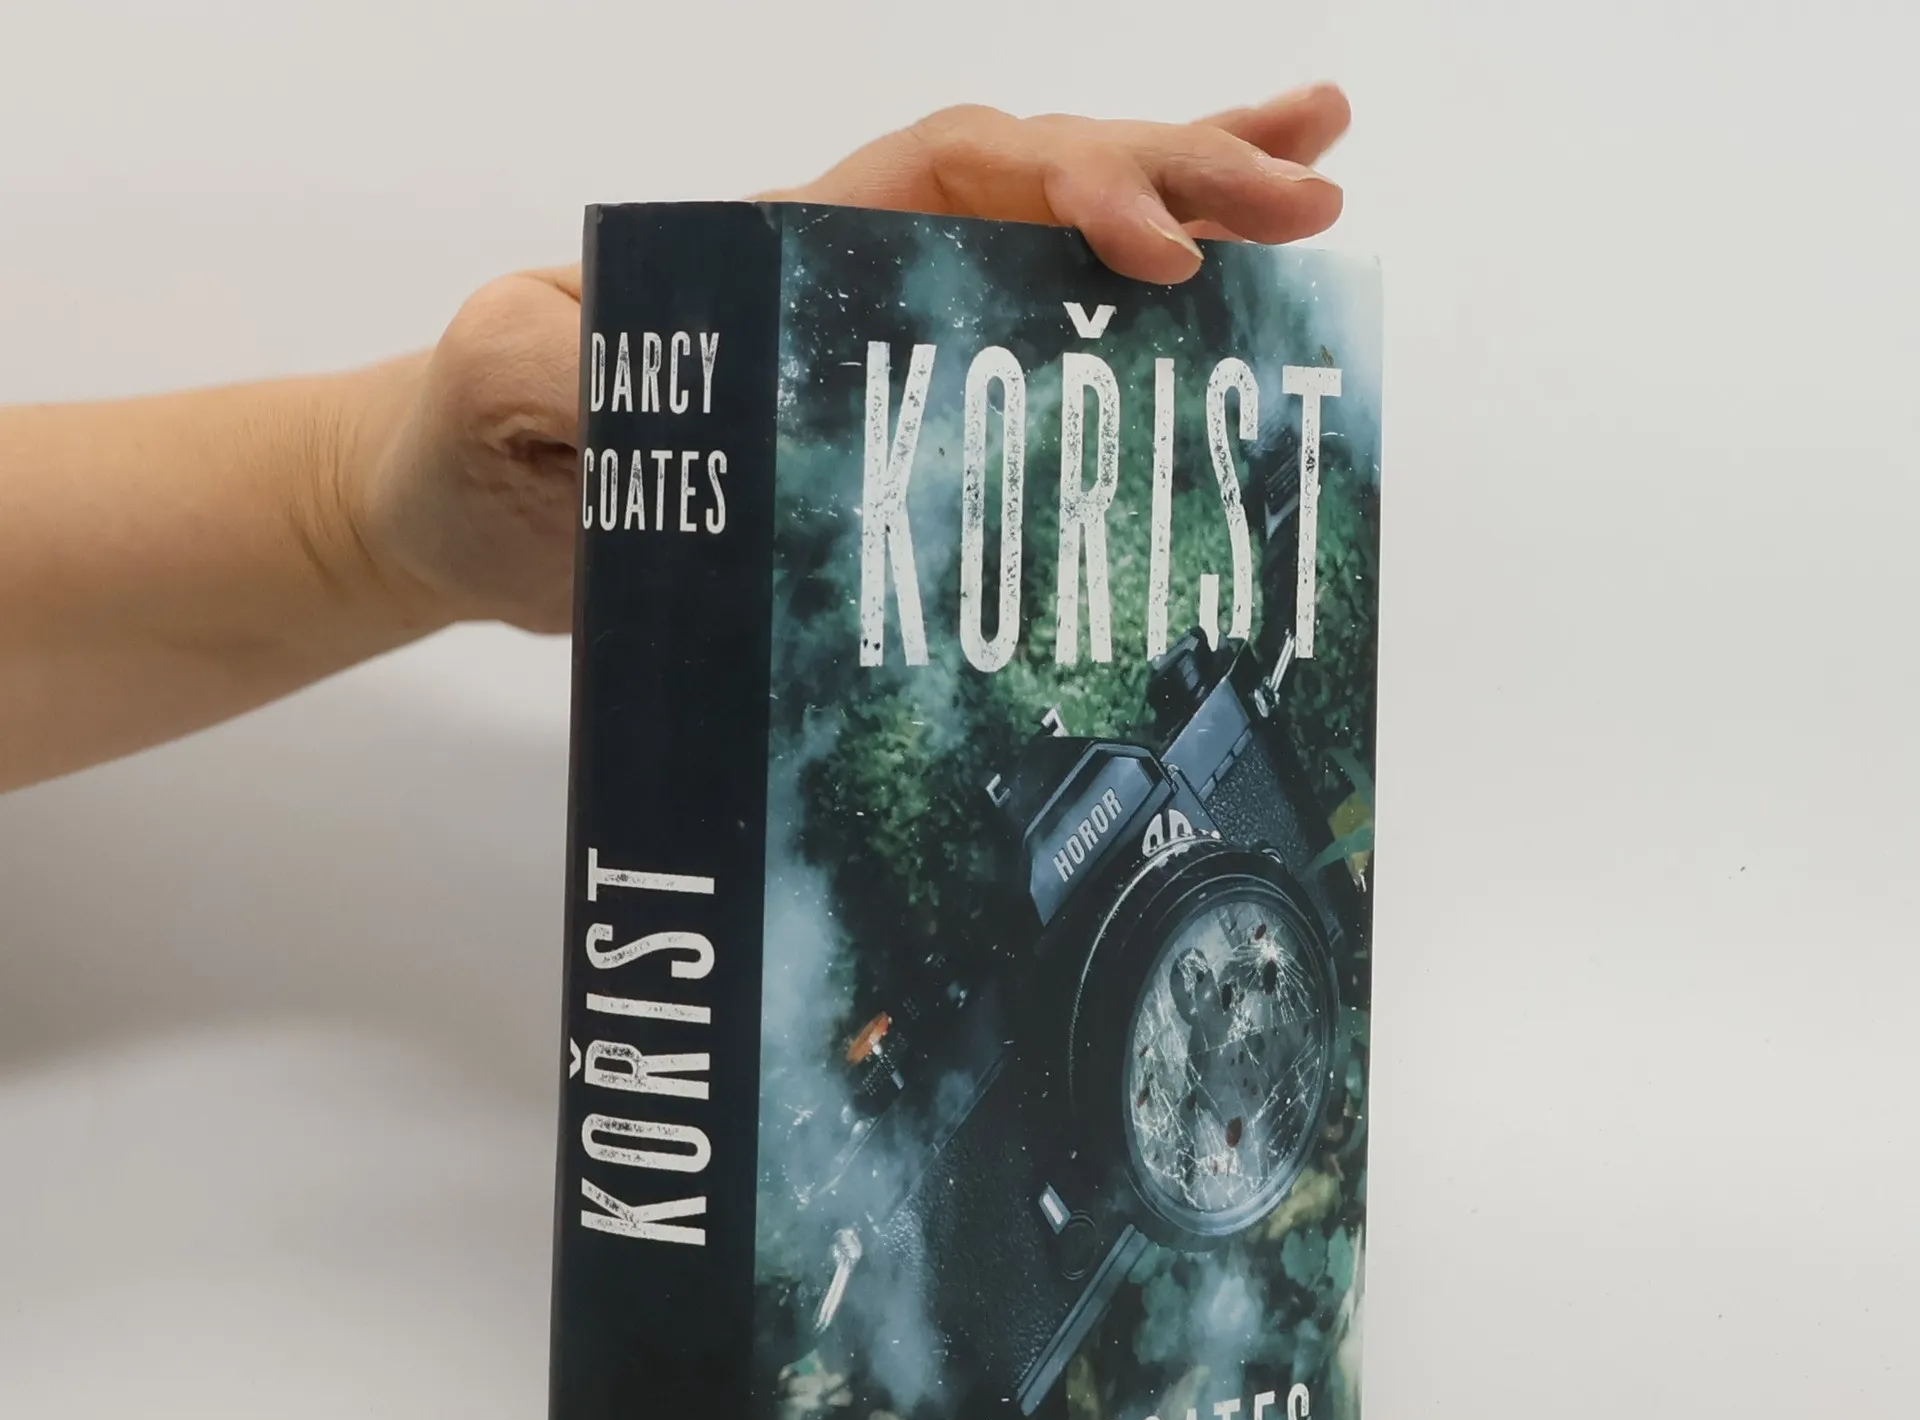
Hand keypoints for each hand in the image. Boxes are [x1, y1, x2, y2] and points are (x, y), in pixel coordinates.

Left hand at [350, 86, 1350, 637]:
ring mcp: (882, 344)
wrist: (460, 514)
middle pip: (1042, 183)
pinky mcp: (894, 430)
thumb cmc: (468, 437)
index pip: (953, 170)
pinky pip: (1028, 362)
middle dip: (1178, 179)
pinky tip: (1214, 323)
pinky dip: (1123, 336)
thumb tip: (653, 359)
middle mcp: (853, 271)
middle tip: (1306, 198)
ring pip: (1057, 250)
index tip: (1151, 248)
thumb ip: (555, 352)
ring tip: (1315, 190)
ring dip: (1190, 211)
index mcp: (786, 241)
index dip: (1063, 184)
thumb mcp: (495, 378)